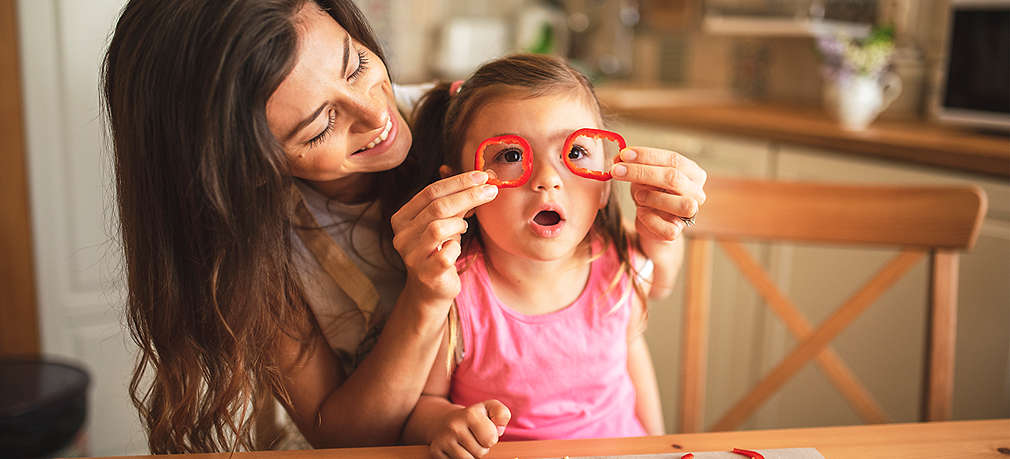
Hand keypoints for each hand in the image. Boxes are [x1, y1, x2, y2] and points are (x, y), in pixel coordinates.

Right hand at [391, 171, 497, 303]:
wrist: (432, 289)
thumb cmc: (440, 249)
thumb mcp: (445, 221)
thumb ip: (456, 200)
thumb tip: (482, 176)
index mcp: (402, 218)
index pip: (430, 191)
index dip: (458, 182)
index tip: (482, 176)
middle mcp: (402, 236)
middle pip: (437, 207)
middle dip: (468, 195)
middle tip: (491, 190)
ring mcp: (412, 256)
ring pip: (438, 228)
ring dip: (459, 223)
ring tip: (464, 226)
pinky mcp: (426, 274)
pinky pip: (447, 253)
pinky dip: (457, 247)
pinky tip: (457, 248)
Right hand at [428, 400, 510, 458]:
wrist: (443, 420)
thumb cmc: (472, 417)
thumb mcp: (488, 408)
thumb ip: (501, 414)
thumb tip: (499, 429)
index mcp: (470, 414)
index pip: (490, 439)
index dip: (491, 438)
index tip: (485, 431)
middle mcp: (454, 426)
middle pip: (480, 452)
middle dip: (481, 448)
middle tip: (474, 438)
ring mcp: (443, 440)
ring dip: (471, 455)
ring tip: (466, 444)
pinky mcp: (436, 451)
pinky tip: (456, 449)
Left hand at [610, 146, 706, 242]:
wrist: (650, 222)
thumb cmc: (650, 193)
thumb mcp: (644, 176)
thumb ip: (636, 165)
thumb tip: (619, 159)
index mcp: (693, 173)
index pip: (674, 159)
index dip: (647, 156)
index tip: (624, 154)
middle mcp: (696, 193)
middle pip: (673, 178)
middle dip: (641, 172)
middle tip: (617, 170)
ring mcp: (690, 214)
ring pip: (680, 204)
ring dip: (651, 197)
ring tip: (637, 195)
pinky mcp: (676, 232)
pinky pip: (666, 227)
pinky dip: (648, 218)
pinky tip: (640, 211)